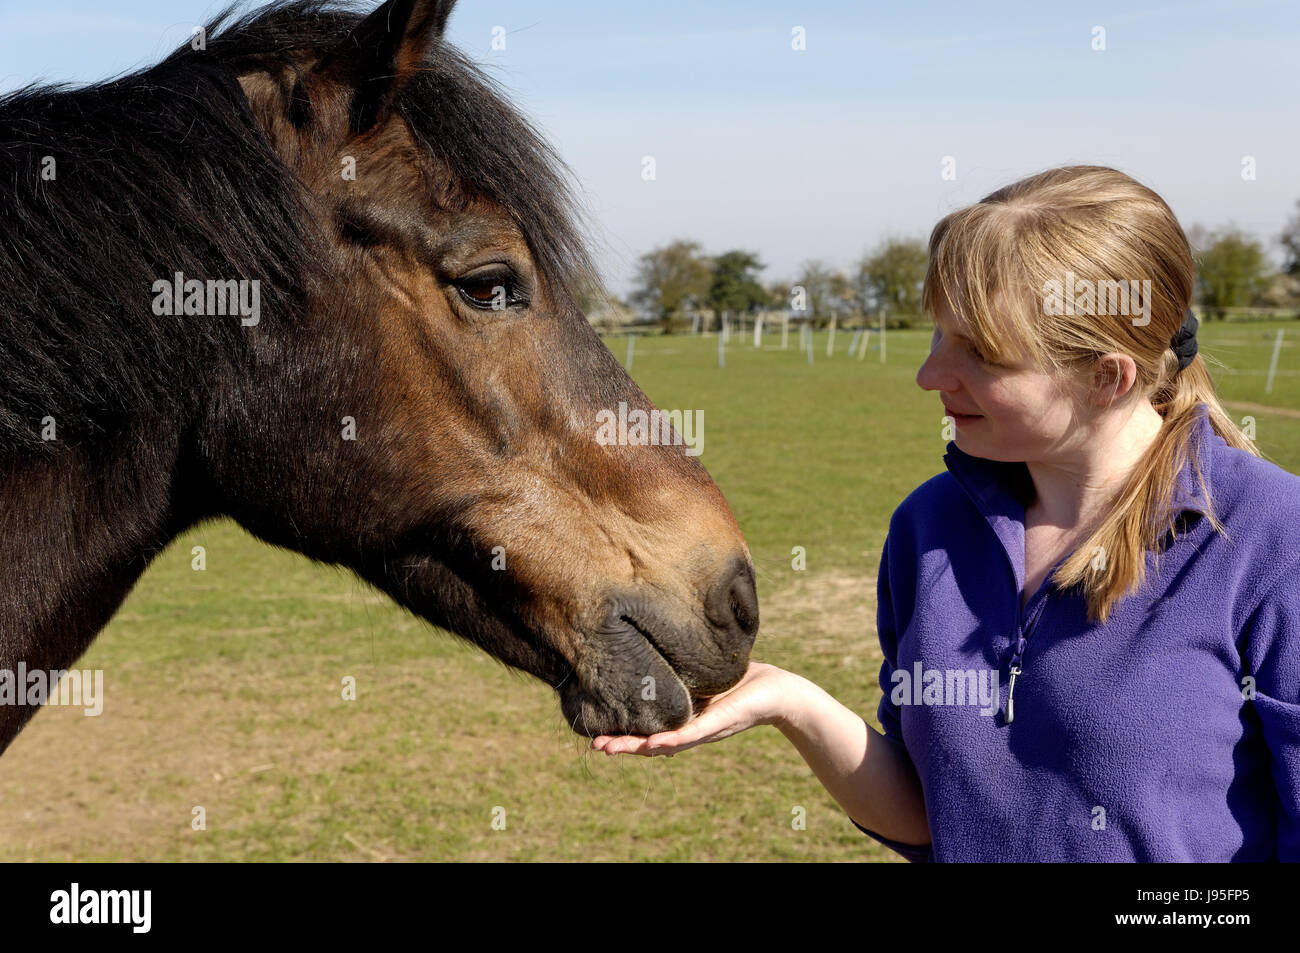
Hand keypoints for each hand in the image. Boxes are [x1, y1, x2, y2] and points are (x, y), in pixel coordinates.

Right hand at [590, 661, 797, 755]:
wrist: (777, 691)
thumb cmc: (740, 680)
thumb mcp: (699, 673)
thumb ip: (676, 668)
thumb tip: (647, 645)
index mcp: (681, 717)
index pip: (646, 728)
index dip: (622, 730)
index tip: (595, 730)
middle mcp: (688, 729)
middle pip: (648, 741)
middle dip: (621, 744)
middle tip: (595, 744)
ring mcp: (702, 730)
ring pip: (663, 743)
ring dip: (637, 747)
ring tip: (610, 748)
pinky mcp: (719, 724)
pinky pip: (691, 734)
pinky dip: (670, 740)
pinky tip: (652, 744)